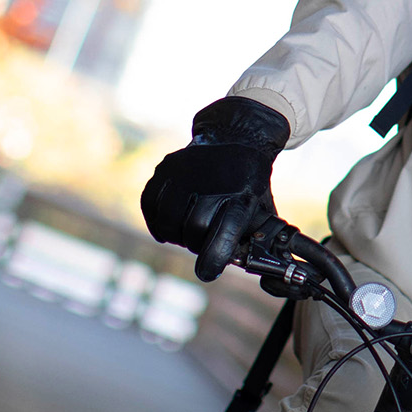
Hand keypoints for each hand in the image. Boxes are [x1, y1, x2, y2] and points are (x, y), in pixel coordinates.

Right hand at [139, 97, 288, 279]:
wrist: (236, 137)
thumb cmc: (250, 185)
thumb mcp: (262, 208)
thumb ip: (254, 240)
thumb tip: (255, 273)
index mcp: (241, 196)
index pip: (222, 234)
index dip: (213, 259)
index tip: (207, 272)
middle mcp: (212, 183)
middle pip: (192, 229)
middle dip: (195, 244)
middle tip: (200, 242)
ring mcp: (186, 172)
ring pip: (168, 220)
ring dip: (174, 234)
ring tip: (185, 231)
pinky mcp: (166, 167)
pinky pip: (150, 204)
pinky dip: (156, 220)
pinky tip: (168, 222)